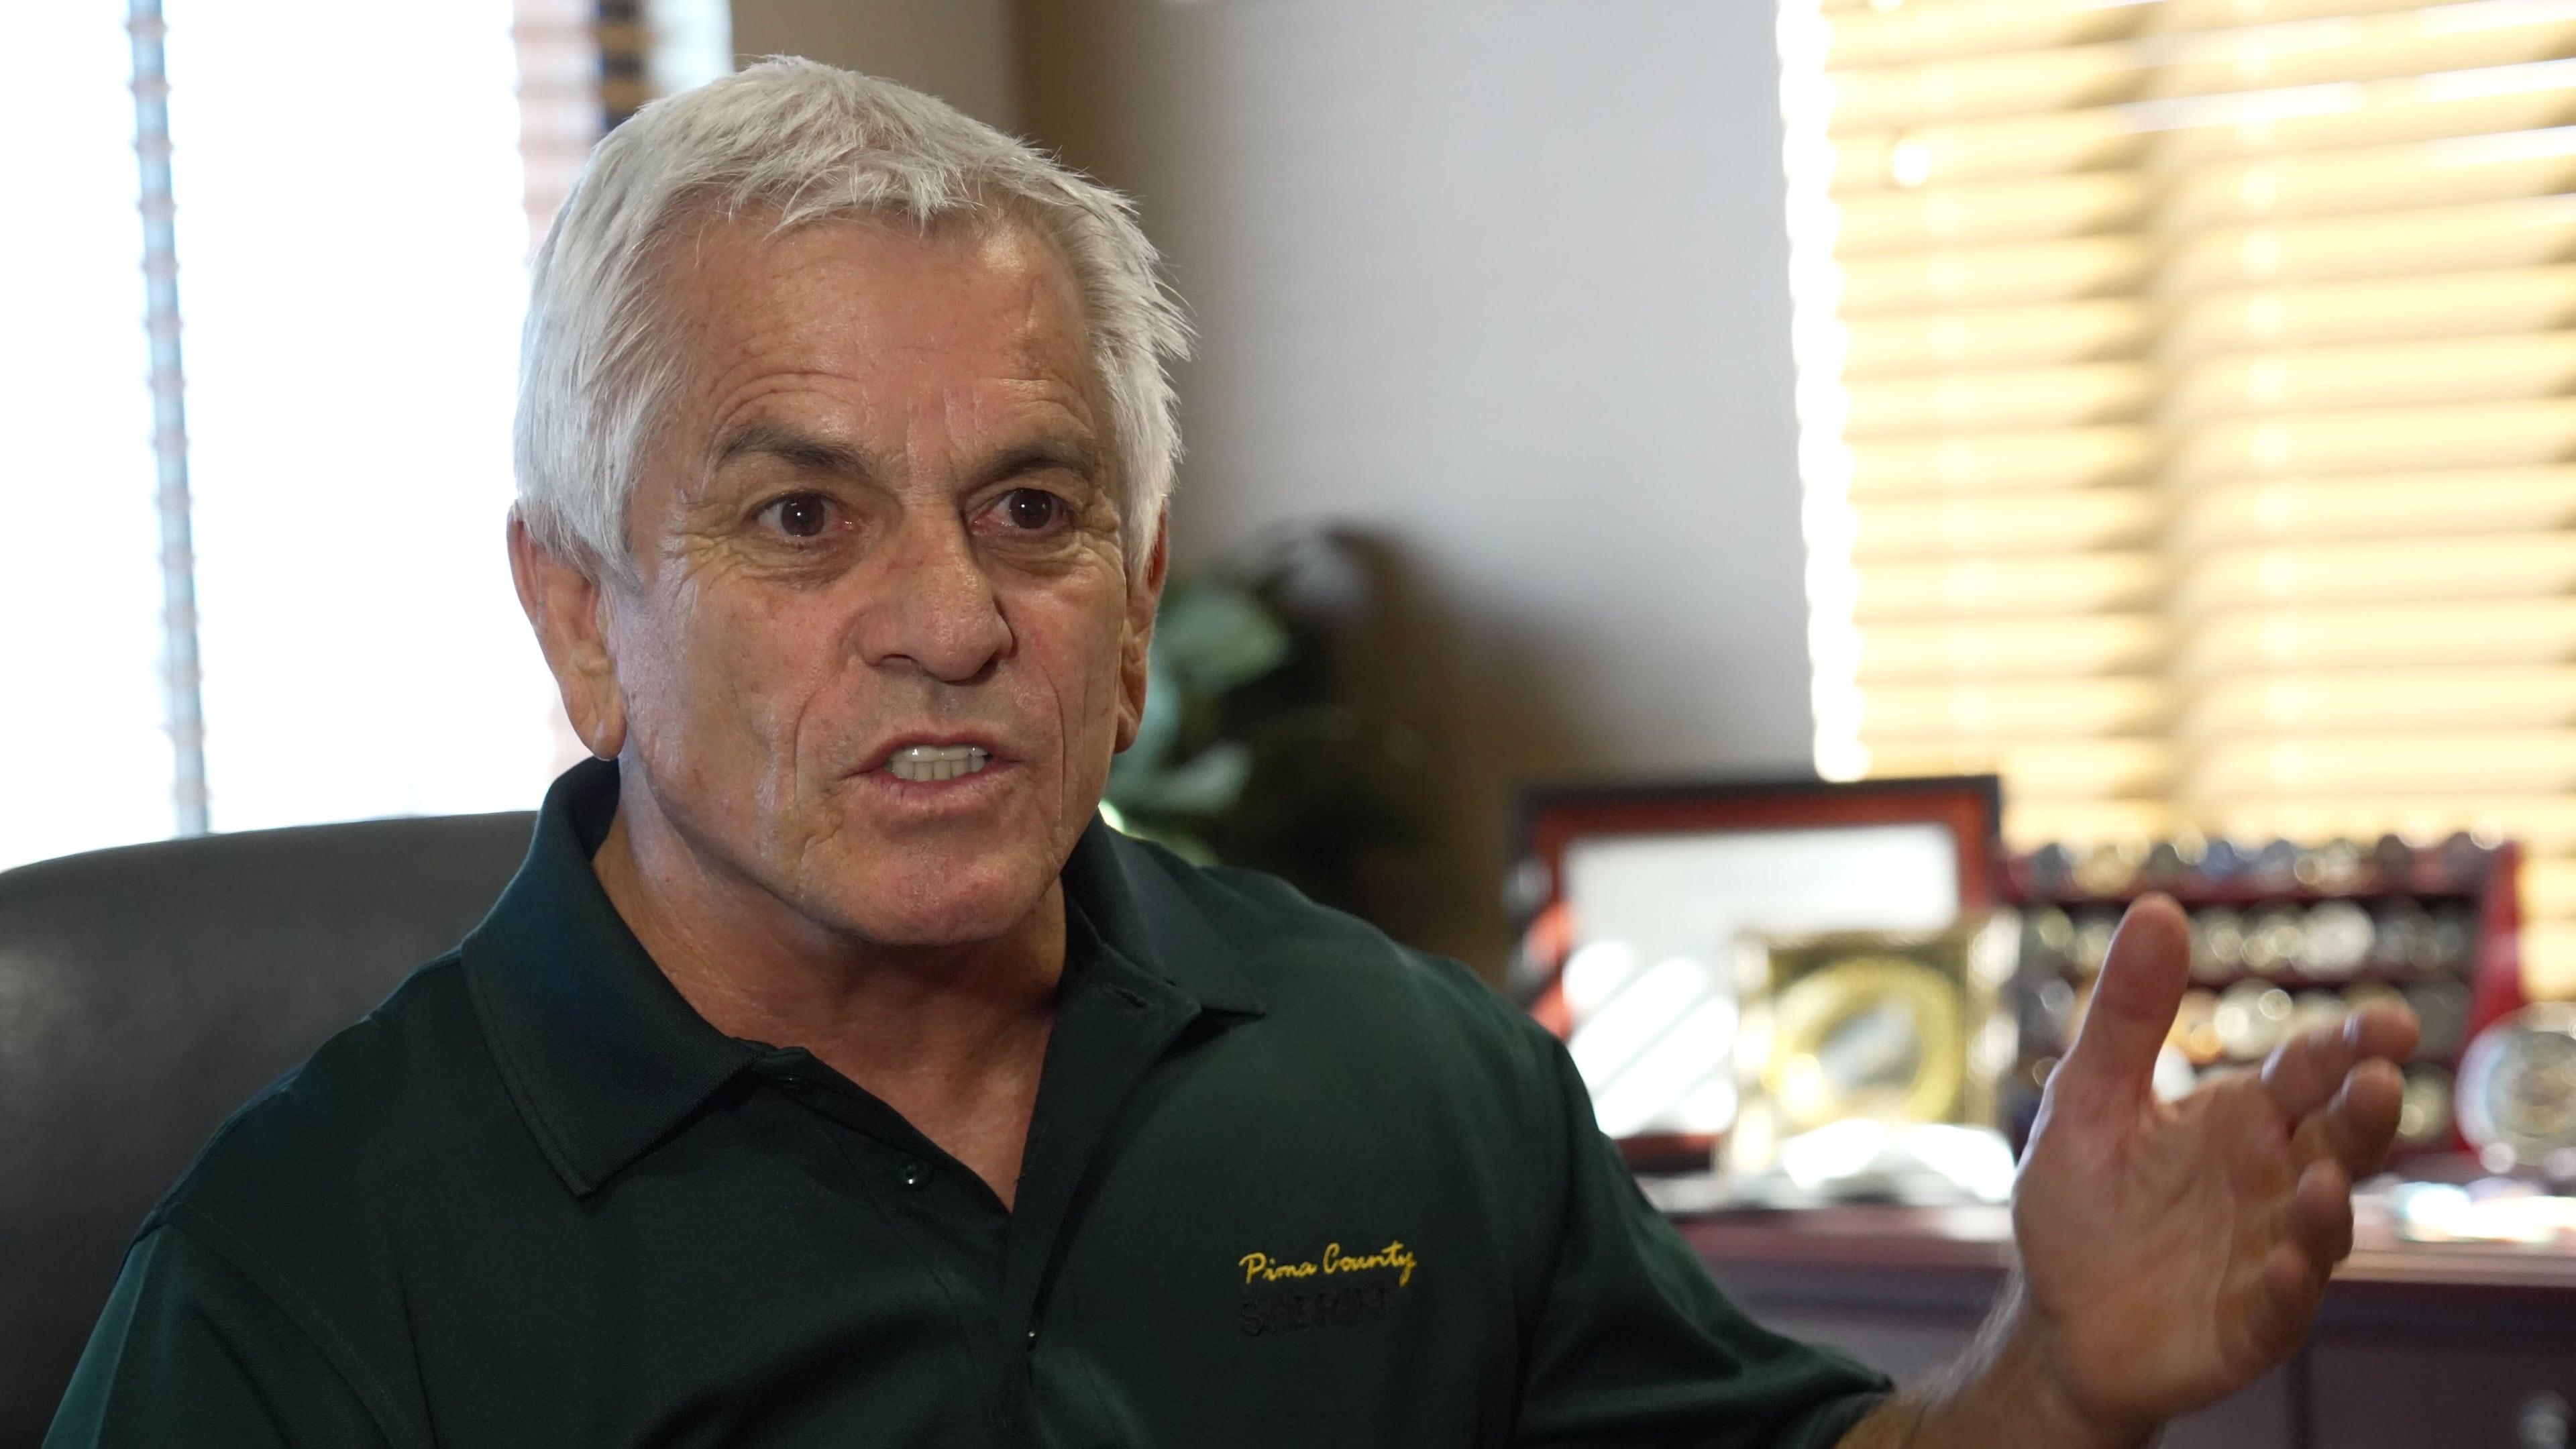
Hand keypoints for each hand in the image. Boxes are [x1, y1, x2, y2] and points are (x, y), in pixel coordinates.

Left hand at [2008, 894, 2416, 1437]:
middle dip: (2366, 1113)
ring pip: (2322, 1226)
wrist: (2054, 1320)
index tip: (2388, 1021)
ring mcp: (2270, 1255)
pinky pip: (2282, 1306)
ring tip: (2321, 1178)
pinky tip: (2288, 1265)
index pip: (2310, 1072)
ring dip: (2327, 1205)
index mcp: (2243, 1120)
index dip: (2349, 1045)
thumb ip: (2127, 1015)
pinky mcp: (2250, 1325)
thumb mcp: (2087, 1098)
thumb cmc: (2081, 1203)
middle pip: (2337, 1142)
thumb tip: (2158, 907)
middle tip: (2382, 1079)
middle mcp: (2273, 1183)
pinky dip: (2289, 1286)